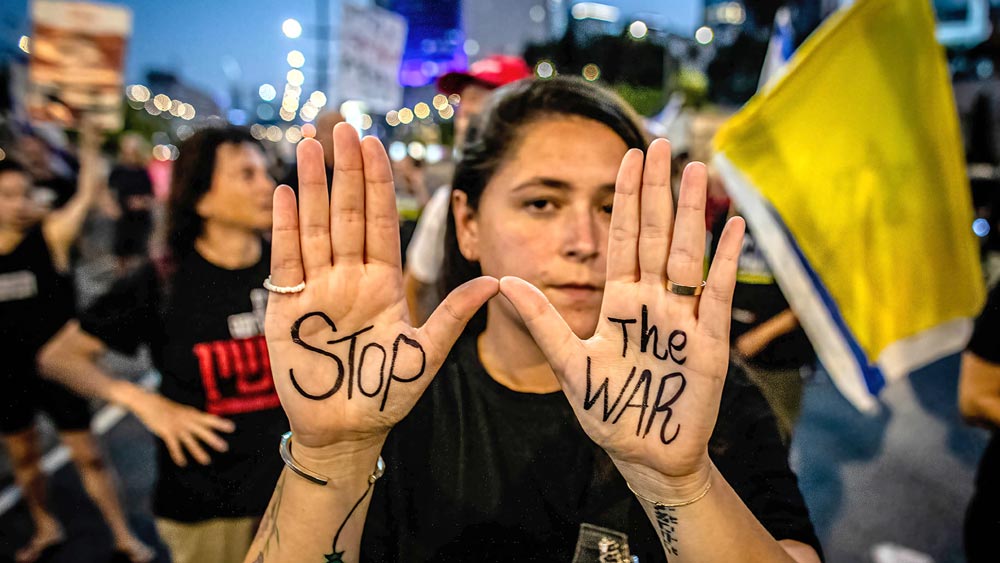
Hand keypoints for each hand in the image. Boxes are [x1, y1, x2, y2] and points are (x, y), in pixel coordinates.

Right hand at [126, 388, 234, 465]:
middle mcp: (187, 420)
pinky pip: (174, 445)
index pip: (209, 419)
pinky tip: (182, 463)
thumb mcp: (184, 411)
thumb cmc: (168, 408)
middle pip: (202, 430)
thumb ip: (194, 418)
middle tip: (224, 448)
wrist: (149, 403)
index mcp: (192, 413)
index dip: (220, 423)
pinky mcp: (166, 432)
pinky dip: (178, 454)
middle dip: (213, 439)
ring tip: (207, 461)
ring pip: (190, 441)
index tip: (232, 428)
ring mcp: (177, 426)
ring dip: (199, 451)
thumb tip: (208, 425)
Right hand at [264, 123, 496, 456]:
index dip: (377, 183)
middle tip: (342, 127)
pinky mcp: (288, 307)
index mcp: (384, 282)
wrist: (346, 430)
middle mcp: (350, 277)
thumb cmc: (387, 394)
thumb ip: (454, 316)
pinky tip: (287, 193)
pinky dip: (285, 227)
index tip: (375, 144)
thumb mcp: (426, 354)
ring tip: (311, 144)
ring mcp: (317, 289)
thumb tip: (497, 281)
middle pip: (346, 214)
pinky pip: (287, 260)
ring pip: (315, 227)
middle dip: (344, 171)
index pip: (381, 222)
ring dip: (313, 187)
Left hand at [501, 139, 744, 497]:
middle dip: (657, 190)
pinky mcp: (709, 341)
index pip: (624, 239)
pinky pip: (716, 293)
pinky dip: (725, 260)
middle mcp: (653, 301)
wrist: (645, 453)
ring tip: (694, 169)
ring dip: (691, 212)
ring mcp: (683, 318)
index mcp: (620, 301)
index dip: (626, 199)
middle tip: (660, 143)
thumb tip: (504, 280)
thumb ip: (542, 320)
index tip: (627, 156)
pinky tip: (731, 223)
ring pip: (688, 253)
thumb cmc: (608, 409)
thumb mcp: (569, 364)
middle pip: (657, 235)